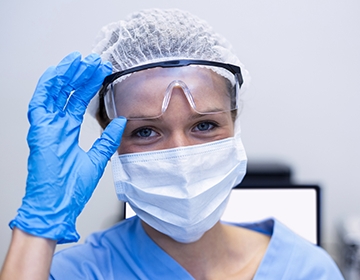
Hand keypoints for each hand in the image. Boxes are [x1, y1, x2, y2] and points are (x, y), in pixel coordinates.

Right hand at [9, 52, 126, 243]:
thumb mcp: (97, 159)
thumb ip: (107, 139)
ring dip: (67, 75)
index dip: (89, 86)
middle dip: (80, 75)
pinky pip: (40, 102)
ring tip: (80, 60)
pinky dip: (48, 86)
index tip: (100, 73)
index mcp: (67, 133)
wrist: (58, 207)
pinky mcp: (39, 131)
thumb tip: (119, 121)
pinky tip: (59, 72)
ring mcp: (46, 127)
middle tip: (93, 61)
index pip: (78, 101)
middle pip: (67, 93)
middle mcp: (56, 127)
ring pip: (54, 93)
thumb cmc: (71, 189)